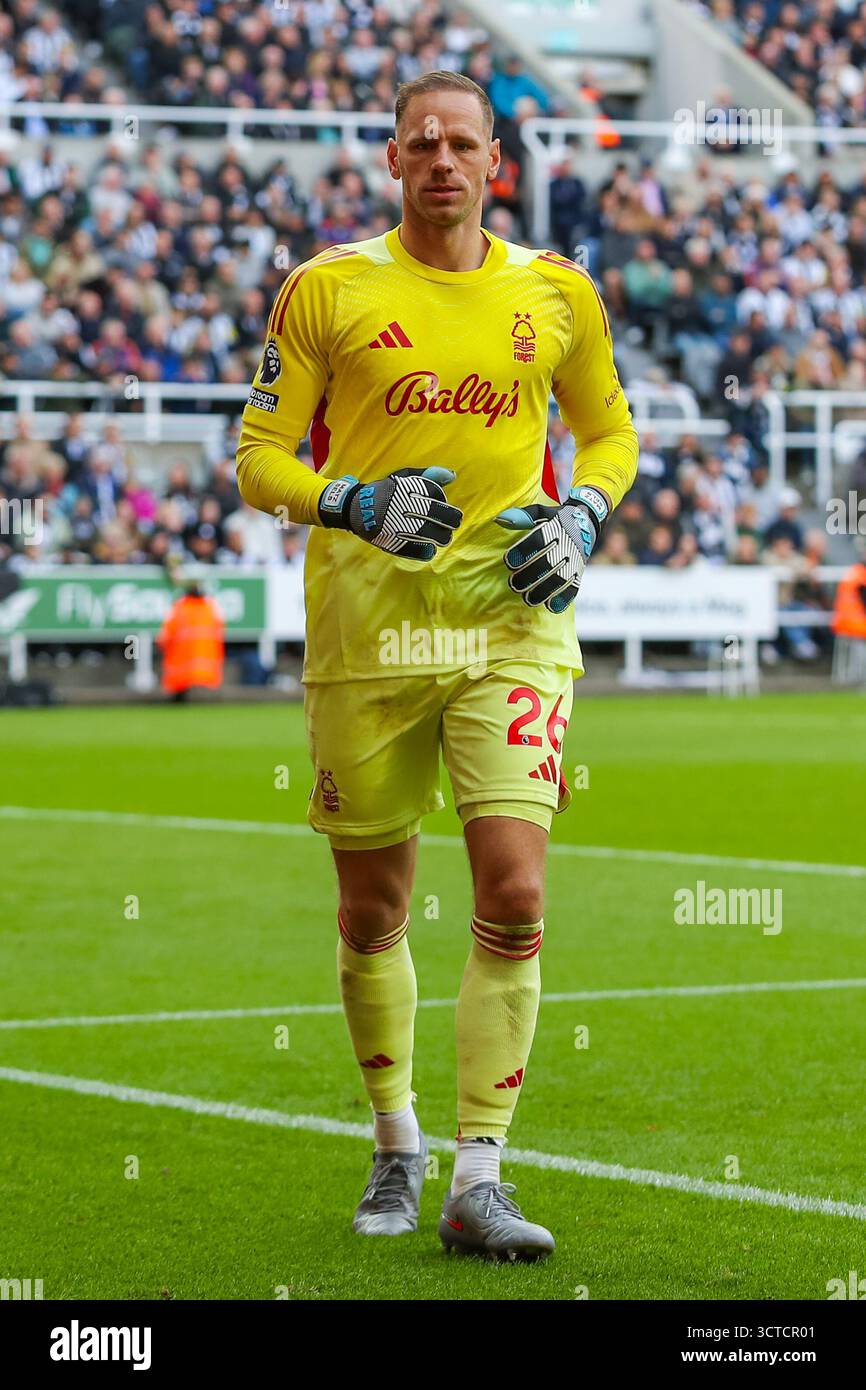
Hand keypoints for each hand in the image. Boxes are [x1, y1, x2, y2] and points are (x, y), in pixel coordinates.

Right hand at [318, 466, 461, 560]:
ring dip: (442, 538)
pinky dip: (427, 552)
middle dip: (451, 523)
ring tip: (443, 538)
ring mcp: (401, 527)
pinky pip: (418, 551)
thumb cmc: (387, 492)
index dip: (449, 510)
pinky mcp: (395, 542)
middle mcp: (407, 508)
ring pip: (433, 536)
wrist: (357, 508)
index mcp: (411, 491)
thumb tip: (452, 475)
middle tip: (452, 526)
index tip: (451, 513)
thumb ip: (429, 476)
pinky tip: (430, 549)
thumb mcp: (405, 478)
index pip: (441, 501)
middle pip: (442, 519)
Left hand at [495, 485, 608, 612]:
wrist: (586, 521)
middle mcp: (567, 545)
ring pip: (559, 578)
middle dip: (529, 575)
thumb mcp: (541, 512)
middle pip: (547, 562)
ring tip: (527, 598)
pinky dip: (562, 598)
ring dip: (543, 590)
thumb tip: (500, 520)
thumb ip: (522, 516)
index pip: (538, 540)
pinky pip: (573, 587)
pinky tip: (549, 605)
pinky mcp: (579, 572)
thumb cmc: (556, 518)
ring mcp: (575, 560)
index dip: (522, 551)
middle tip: (514, 584)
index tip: (508, 561)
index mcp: (556, 528)